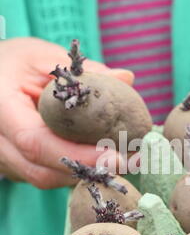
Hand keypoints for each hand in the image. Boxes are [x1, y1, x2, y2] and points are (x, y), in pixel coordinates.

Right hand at [0, 37, 133, 187]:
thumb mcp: (43, 56)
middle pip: (41, 171)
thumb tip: (127, 79)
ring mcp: (2, 158)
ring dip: (85, 172)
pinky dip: (73, 169)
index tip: (115, 156)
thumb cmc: (12, 63)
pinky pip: (45, 174)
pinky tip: (98, 156)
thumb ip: (83, 71)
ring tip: (122, 157)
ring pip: (45, 178)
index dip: (76, 155)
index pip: (35, 142)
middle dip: (89, 170)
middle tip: (131, 160)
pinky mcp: (14, 165)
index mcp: (0, 109)